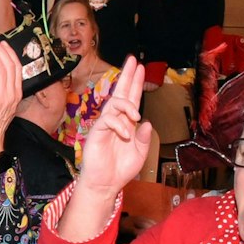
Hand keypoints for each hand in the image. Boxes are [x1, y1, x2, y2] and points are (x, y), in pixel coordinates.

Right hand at [74, 57, 154, 195]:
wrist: (106, 182)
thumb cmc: (121, 168)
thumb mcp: (140, 152)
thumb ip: (145, 137)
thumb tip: (146, 122)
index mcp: (126, 122)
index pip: (131, 98)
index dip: (135, 82)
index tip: (140, 67)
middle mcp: (115, 119)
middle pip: (121, 92)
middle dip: (127, 75)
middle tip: (132, 60)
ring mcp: (105, 123)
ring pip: (116, 104)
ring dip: (129, 108)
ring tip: (135, 118)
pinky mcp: (97, 130)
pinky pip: (109, 119)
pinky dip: (120, 125)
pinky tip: (126, 134)